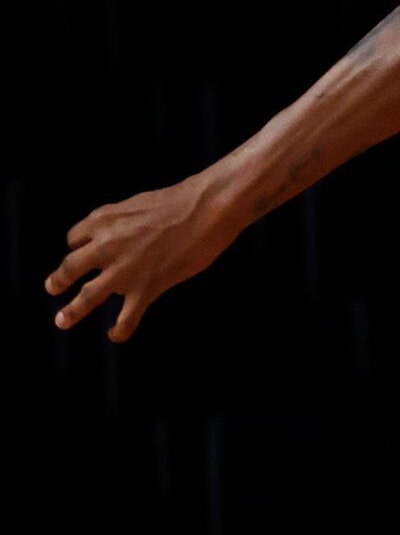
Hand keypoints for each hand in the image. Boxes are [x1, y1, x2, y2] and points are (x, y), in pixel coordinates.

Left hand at [46, 175, 238, 341]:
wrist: (210, 207)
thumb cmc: (183, 200)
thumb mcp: (139, 202)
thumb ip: (121, 220)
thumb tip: (116, 234)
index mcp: (105, 221)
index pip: (74, 238)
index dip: (78, 247)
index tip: (82, 252)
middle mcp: (107, 246)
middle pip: (69, 268)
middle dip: (59, 281)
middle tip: (54, 287)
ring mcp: (125, 270)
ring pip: (86, 298)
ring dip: (72, 311)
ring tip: (63, 320)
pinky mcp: (146, 288)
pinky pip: (125, 319)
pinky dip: (118, 331)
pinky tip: (116, 334)